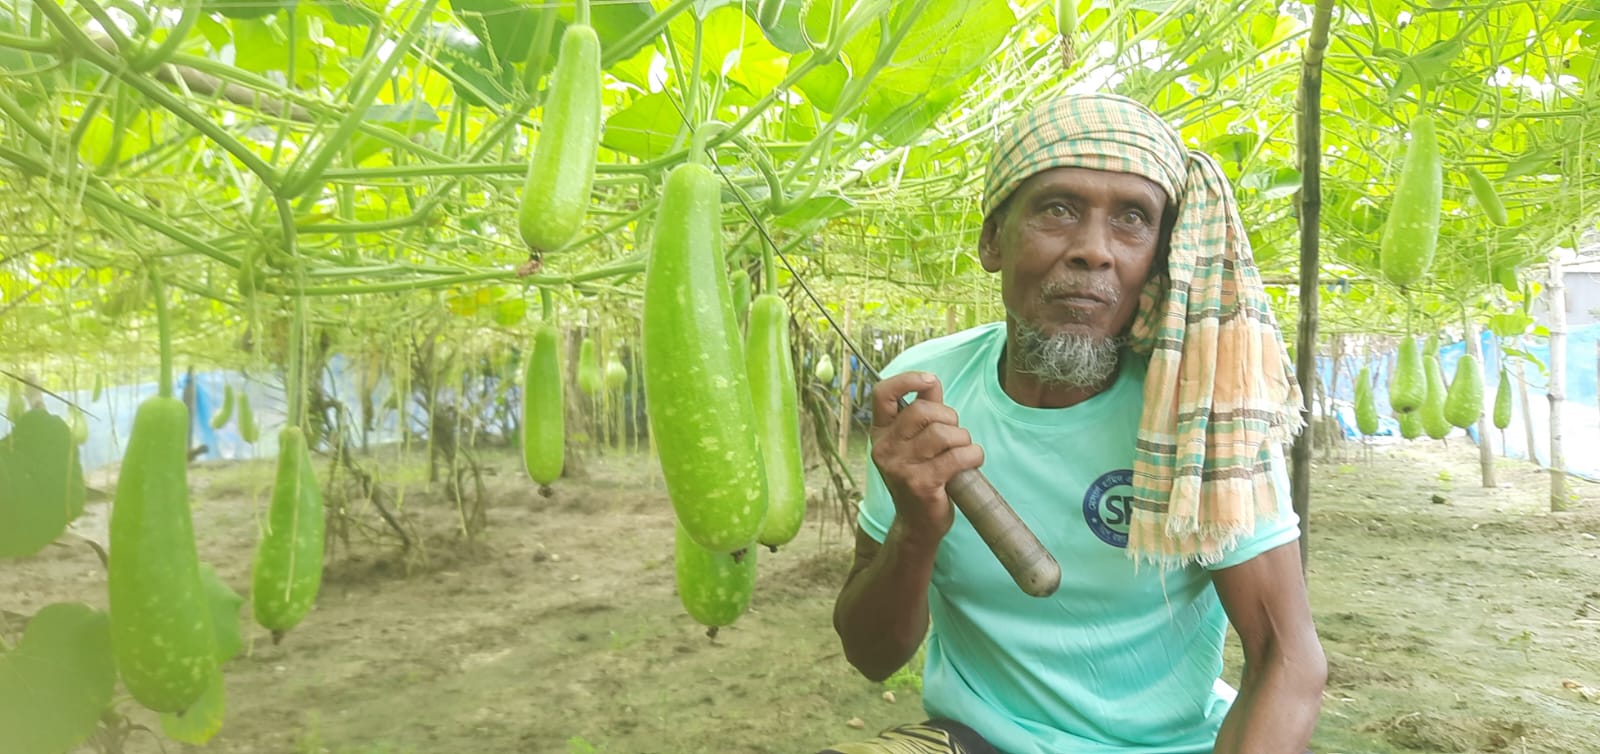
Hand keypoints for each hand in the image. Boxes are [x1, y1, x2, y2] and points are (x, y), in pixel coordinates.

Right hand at [868, 371, 984, 544]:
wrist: (917, 525)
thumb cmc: (920, 478)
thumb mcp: (914, 444)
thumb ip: (924, 411)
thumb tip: (931, 381)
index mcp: (880, 433)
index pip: (882, 394)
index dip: (907, 380)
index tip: (930, 381)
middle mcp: (885, 448)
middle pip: (922, 410)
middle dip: (949, 417)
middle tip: (955, 434)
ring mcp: (900, 468)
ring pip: (942, 433)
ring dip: (963, 438)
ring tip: (963, 451)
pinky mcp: (921, 484)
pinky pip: (957, 456)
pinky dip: (973, 455)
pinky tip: (972, 461)